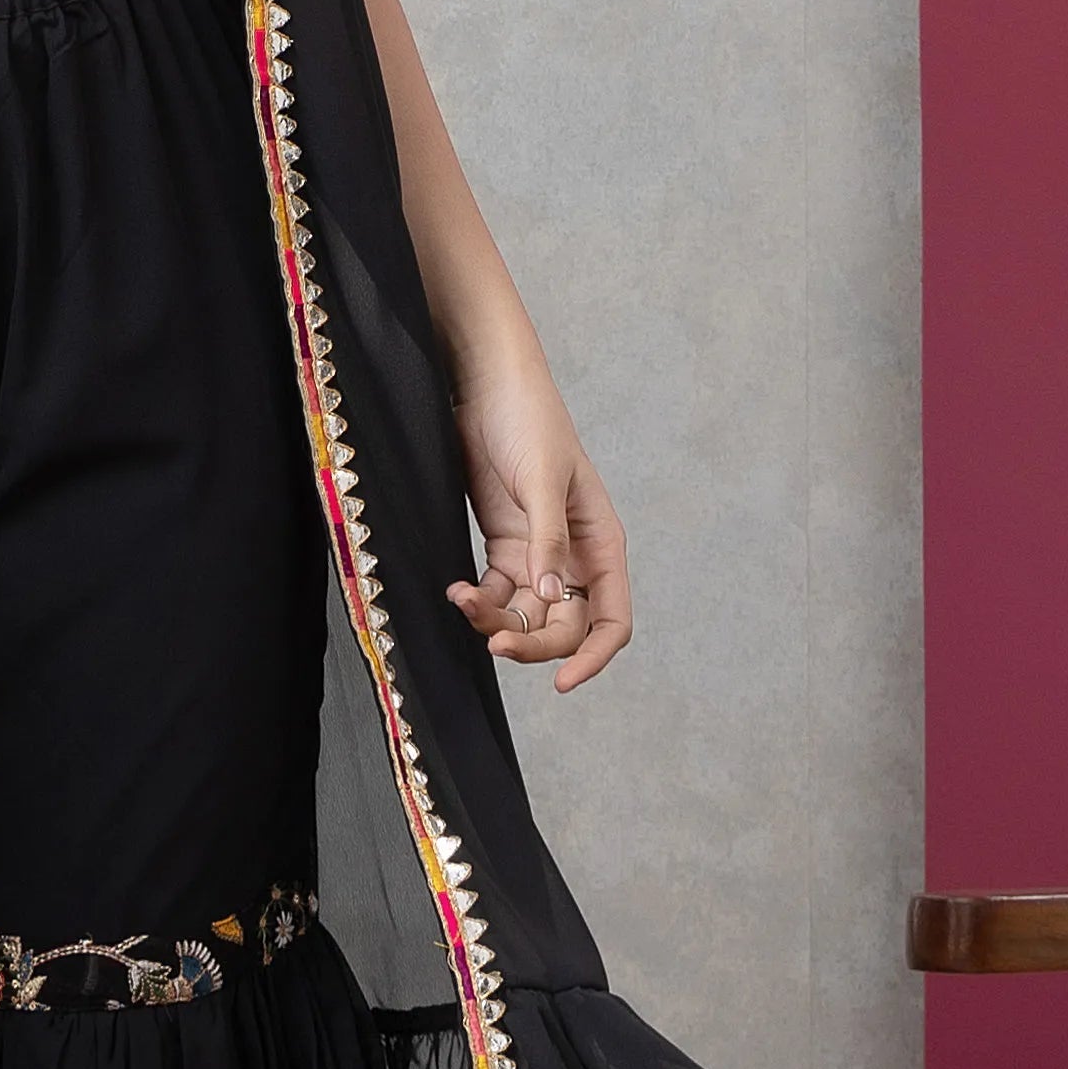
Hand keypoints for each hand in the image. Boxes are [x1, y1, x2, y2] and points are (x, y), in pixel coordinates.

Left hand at [444, 363, 630, 691]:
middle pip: (564, 628)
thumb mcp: (543, 480)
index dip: (593, 656)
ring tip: (464, 602)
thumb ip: (547, 540)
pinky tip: (457, 591)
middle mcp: (574, 557)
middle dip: (533, 643)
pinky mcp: (503, 547)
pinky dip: (478, 602)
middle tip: (493, 644)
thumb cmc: (529, 420)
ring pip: (526, 617)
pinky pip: (496, 594)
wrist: (487, 385)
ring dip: (497, 623)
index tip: (563, 682)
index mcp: (601, 544)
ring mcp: (537, 554)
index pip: (611, 620)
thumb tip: (553, 598)